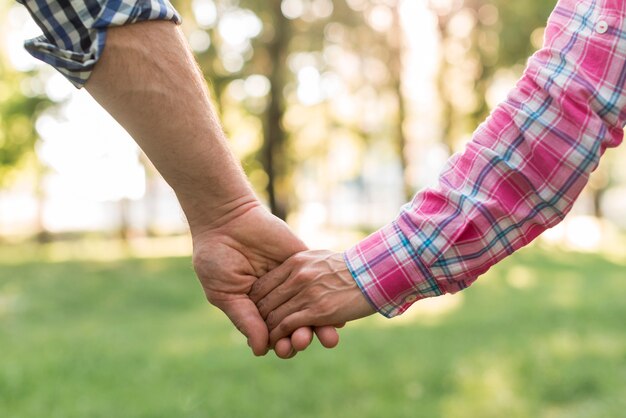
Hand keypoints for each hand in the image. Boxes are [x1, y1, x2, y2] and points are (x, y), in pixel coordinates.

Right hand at [191, 201, 338, 357]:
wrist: (227, 220)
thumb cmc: (217, 258)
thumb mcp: (226, 293)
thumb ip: (245, 320)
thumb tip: (261, 350)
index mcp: (255, 309)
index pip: (273, 334)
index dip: (280, 344)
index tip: (283, 349)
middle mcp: (276, 298)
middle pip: (295, 326)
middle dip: (301, 338)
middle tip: (302, 342)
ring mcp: (292, 281)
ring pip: (310, 309)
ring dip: (319, 326)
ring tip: (324, 336)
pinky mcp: (303, 262)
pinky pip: (320, 282)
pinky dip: (330, 298)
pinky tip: (337, 313)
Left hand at [250, 250, 375, 346]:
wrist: (374, 272)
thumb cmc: (349, 267)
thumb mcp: (319, 258)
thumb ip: (301, 266)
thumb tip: (290, 273)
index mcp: (296, 262)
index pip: (264, 283)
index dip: (255, 300)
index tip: (254, 312)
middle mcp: (298, 276)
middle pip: (265, 300)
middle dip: (257, 318)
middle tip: (254, 330)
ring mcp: (307, 293)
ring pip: (274, 315)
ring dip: (266, 331)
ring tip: (263, 340)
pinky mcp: (317, 310)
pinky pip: (287, 325)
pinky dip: (278, 336)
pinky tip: (275, 342)